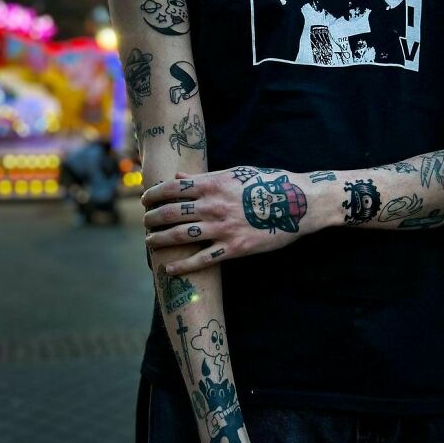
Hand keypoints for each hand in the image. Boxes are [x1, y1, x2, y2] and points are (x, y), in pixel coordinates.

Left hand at [142, 166, 328, 274]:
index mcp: (213, 184)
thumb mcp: (237, 173)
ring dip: (159, 240)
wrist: (299, 204)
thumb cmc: (269, 184)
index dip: (153, 194)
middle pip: (171, 212)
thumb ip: (206, 176)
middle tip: (145, 222)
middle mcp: (214, 206)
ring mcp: (223, 228)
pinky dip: (183, 266)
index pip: (172, 188)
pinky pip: (202, 260)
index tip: (144, 200)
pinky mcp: (234, 249)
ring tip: (149, 242)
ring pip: (180, 236)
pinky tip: (170, 269)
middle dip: (152, 218)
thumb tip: (179, 175)